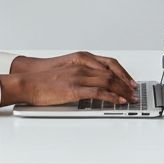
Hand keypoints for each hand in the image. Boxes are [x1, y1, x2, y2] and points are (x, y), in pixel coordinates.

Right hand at [0, 52, 137, 106]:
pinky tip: (117, 101)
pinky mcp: (73, 89)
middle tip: (135, 93)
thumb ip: (80, 78)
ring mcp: (78, 77)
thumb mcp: (66, 75)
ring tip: (130, 99)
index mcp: (80, 62)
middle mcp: (82, 67)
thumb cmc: (43, 81)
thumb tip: (93, 89)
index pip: (109, 65)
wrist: (28, 83)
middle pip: (112, 73)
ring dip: (122, 91)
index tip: (130, 82)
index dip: (123, 74)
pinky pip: (97, 91)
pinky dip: (110, 97)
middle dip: (126, 84)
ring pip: (107, 81)